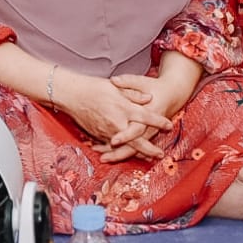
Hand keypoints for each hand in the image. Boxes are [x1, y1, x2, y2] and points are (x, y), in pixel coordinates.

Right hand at [55, 71, 170, 160]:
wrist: (73, 95)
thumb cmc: (94, 87)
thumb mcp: (117, 85)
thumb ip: (134, 93)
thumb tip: (149, 98)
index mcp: (124, 108)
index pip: (146, 116)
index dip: (159, 121)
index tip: (169, 125)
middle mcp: (118, 122)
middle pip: (138, 140)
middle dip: (150, 149)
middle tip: (160, 155)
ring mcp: (108, 131)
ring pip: (126, 147)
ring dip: (137, 152)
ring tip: (148, 157)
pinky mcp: (100, 135)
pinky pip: (113, 146)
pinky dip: (121, 151)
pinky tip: (128, 154)